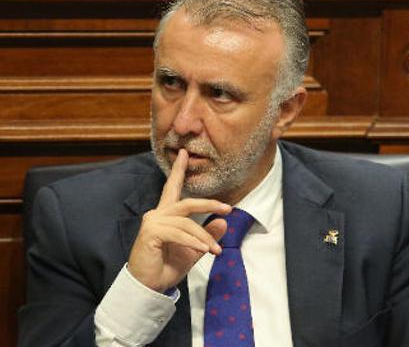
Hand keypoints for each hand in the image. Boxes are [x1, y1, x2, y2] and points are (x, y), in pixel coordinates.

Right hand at [128, 149, 231, 291]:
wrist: (150, 286)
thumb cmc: (168, 266)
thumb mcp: (195, 249)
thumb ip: (208, 235)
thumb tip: (224, 222)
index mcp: (166, 215)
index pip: (173, 188)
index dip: (179, 170)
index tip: (184, 153)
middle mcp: (157, 214)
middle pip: (187, 202)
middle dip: (209, 204)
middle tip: (228, 209)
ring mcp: (152, 222)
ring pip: (186, 222)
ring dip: (203, 236)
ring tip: (215, 250)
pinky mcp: (150, 233)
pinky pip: (178, 233)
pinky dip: (193, 241)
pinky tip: (204, 250)